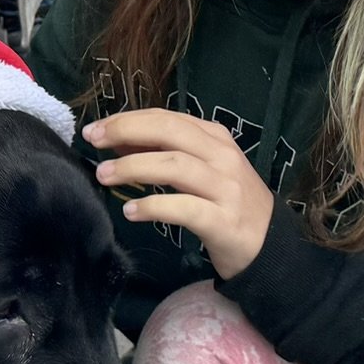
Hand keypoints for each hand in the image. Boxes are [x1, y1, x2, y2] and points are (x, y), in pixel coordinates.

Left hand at [86, 109, 276, 280]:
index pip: (167, 118)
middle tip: (93, 140)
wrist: (270, 246)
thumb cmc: (228, 202)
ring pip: (175, 166)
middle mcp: (222, 157)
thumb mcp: (203, 169)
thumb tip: (119, 142)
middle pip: (169, 132)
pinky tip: (130, 210)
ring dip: (134, 167)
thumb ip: (167, 152)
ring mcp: (225, 189)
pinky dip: (154, 206)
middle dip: (126, 132)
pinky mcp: (224, 221)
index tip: (97, 128)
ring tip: (104, 175)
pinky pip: (184, 209)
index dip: (128, 119)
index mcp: (215, 138)